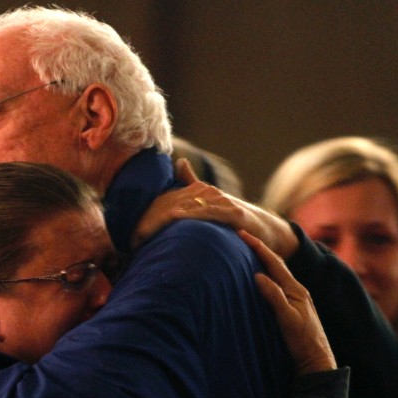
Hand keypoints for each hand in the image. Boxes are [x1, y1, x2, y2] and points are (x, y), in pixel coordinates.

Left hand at [132, 159, 299, 257]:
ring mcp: (221, 202)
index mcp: (200, 193)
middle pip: (175, 204)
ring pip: (190, 207)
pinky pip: (211, 213)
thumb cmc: (233, 217)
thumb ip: (193, 182)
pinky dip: (194, 215)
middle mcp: (209, 194)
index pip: (169, 201)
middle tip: (134, 235)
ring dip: (168, 217)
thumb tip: (180, 162)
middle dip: (153, 219)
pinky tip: (178, 217)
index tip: (131, 229)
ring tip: (148, 226)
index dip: (150, 214)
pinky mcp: (234, 213)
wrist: (266, 228)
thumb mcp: (210, 202)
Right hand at [239, 230, 334, 374]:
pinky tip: (260, 276)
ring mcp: (295, 298)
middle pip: (276, 263)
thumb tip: (258, 275)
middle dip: (260, 249)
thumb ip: (274, 296)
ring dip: (263, 260)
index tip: (243, 235)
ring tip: (250, 252)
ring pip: (277, 273)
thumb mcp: (287, 319)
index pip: (274, 263)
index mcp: (295, 289)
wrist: (316, 358)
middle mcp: (296, 290)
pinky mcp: (292, 306)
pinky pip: (277, 284)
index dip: (258, 247)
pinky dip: (267, 274)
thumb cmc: (302, 341)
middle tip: (243, 237)